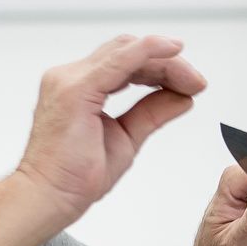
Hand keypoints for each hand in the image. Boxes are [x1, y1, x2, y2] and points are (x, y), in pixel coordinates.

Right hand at [13, 34, 207, 221]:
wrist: (49, 196)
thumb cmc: (76, 175)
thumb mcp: (127, 137)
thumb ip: (152, 112)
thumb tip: (182, 97)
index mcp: (80, 85)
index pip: (126, 61)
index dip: (161, 66)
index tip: (191, 83)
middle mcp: (70, 76)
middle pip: (128, 51)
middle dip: (168, 62)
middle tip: (197, 82)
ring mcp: (70, 79)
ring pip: (126, 52)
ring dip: (165, 61)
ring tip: (193, 80)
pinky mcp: (75, 90)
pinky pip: (118, 61)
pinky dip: (147, 51)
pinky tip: (171, 49)